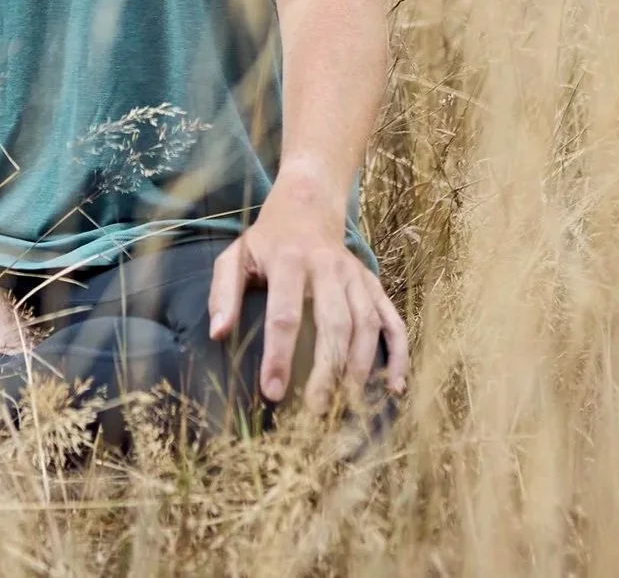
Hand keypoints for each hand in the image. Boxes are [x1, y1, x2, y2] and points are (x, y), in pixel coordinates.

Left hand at [206, 167, 408, 413]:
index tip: (272, 392)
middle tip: (315, 412)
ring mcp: (356, 277)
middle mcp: (328, 268)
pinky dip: (399, 355)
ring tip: (347, 406)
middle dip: (326, 372)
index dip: (279, 355)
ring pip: (366, 326)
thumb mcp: (236, 256)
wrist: (307, 206)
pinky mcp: (374, 285)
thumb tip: (219, 333)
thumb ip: (223, 293)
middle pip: (333, 325)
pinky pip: (393, 322)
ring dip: (360, 369)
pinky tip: (394, 388)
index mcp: (289, 260)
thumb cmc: (266, 241)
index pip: (285, 314)